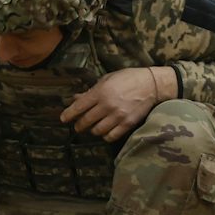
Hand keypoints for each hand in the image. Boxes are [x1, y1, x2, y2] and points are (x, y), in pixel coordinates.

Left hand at [60, 66, 175, 141]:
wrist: (151, 85)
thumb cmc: (127, 78)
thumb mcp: (107, 79)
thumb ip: (91, 91)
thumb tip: (76, 98)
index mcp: (101, 92)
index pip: (79, 107)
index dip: (69, 114)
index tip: (63, 119)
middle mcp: (107, 105)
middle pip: (86, 121)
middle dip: (79, 125)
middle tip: (78, 126)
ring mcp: (118, 116)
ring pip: (97, 131)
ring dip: (92, 130)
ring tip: (93, 127)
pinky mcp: (127, 124)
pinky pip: (110, 136)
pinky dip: (105, 135)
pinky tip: (105, 131)